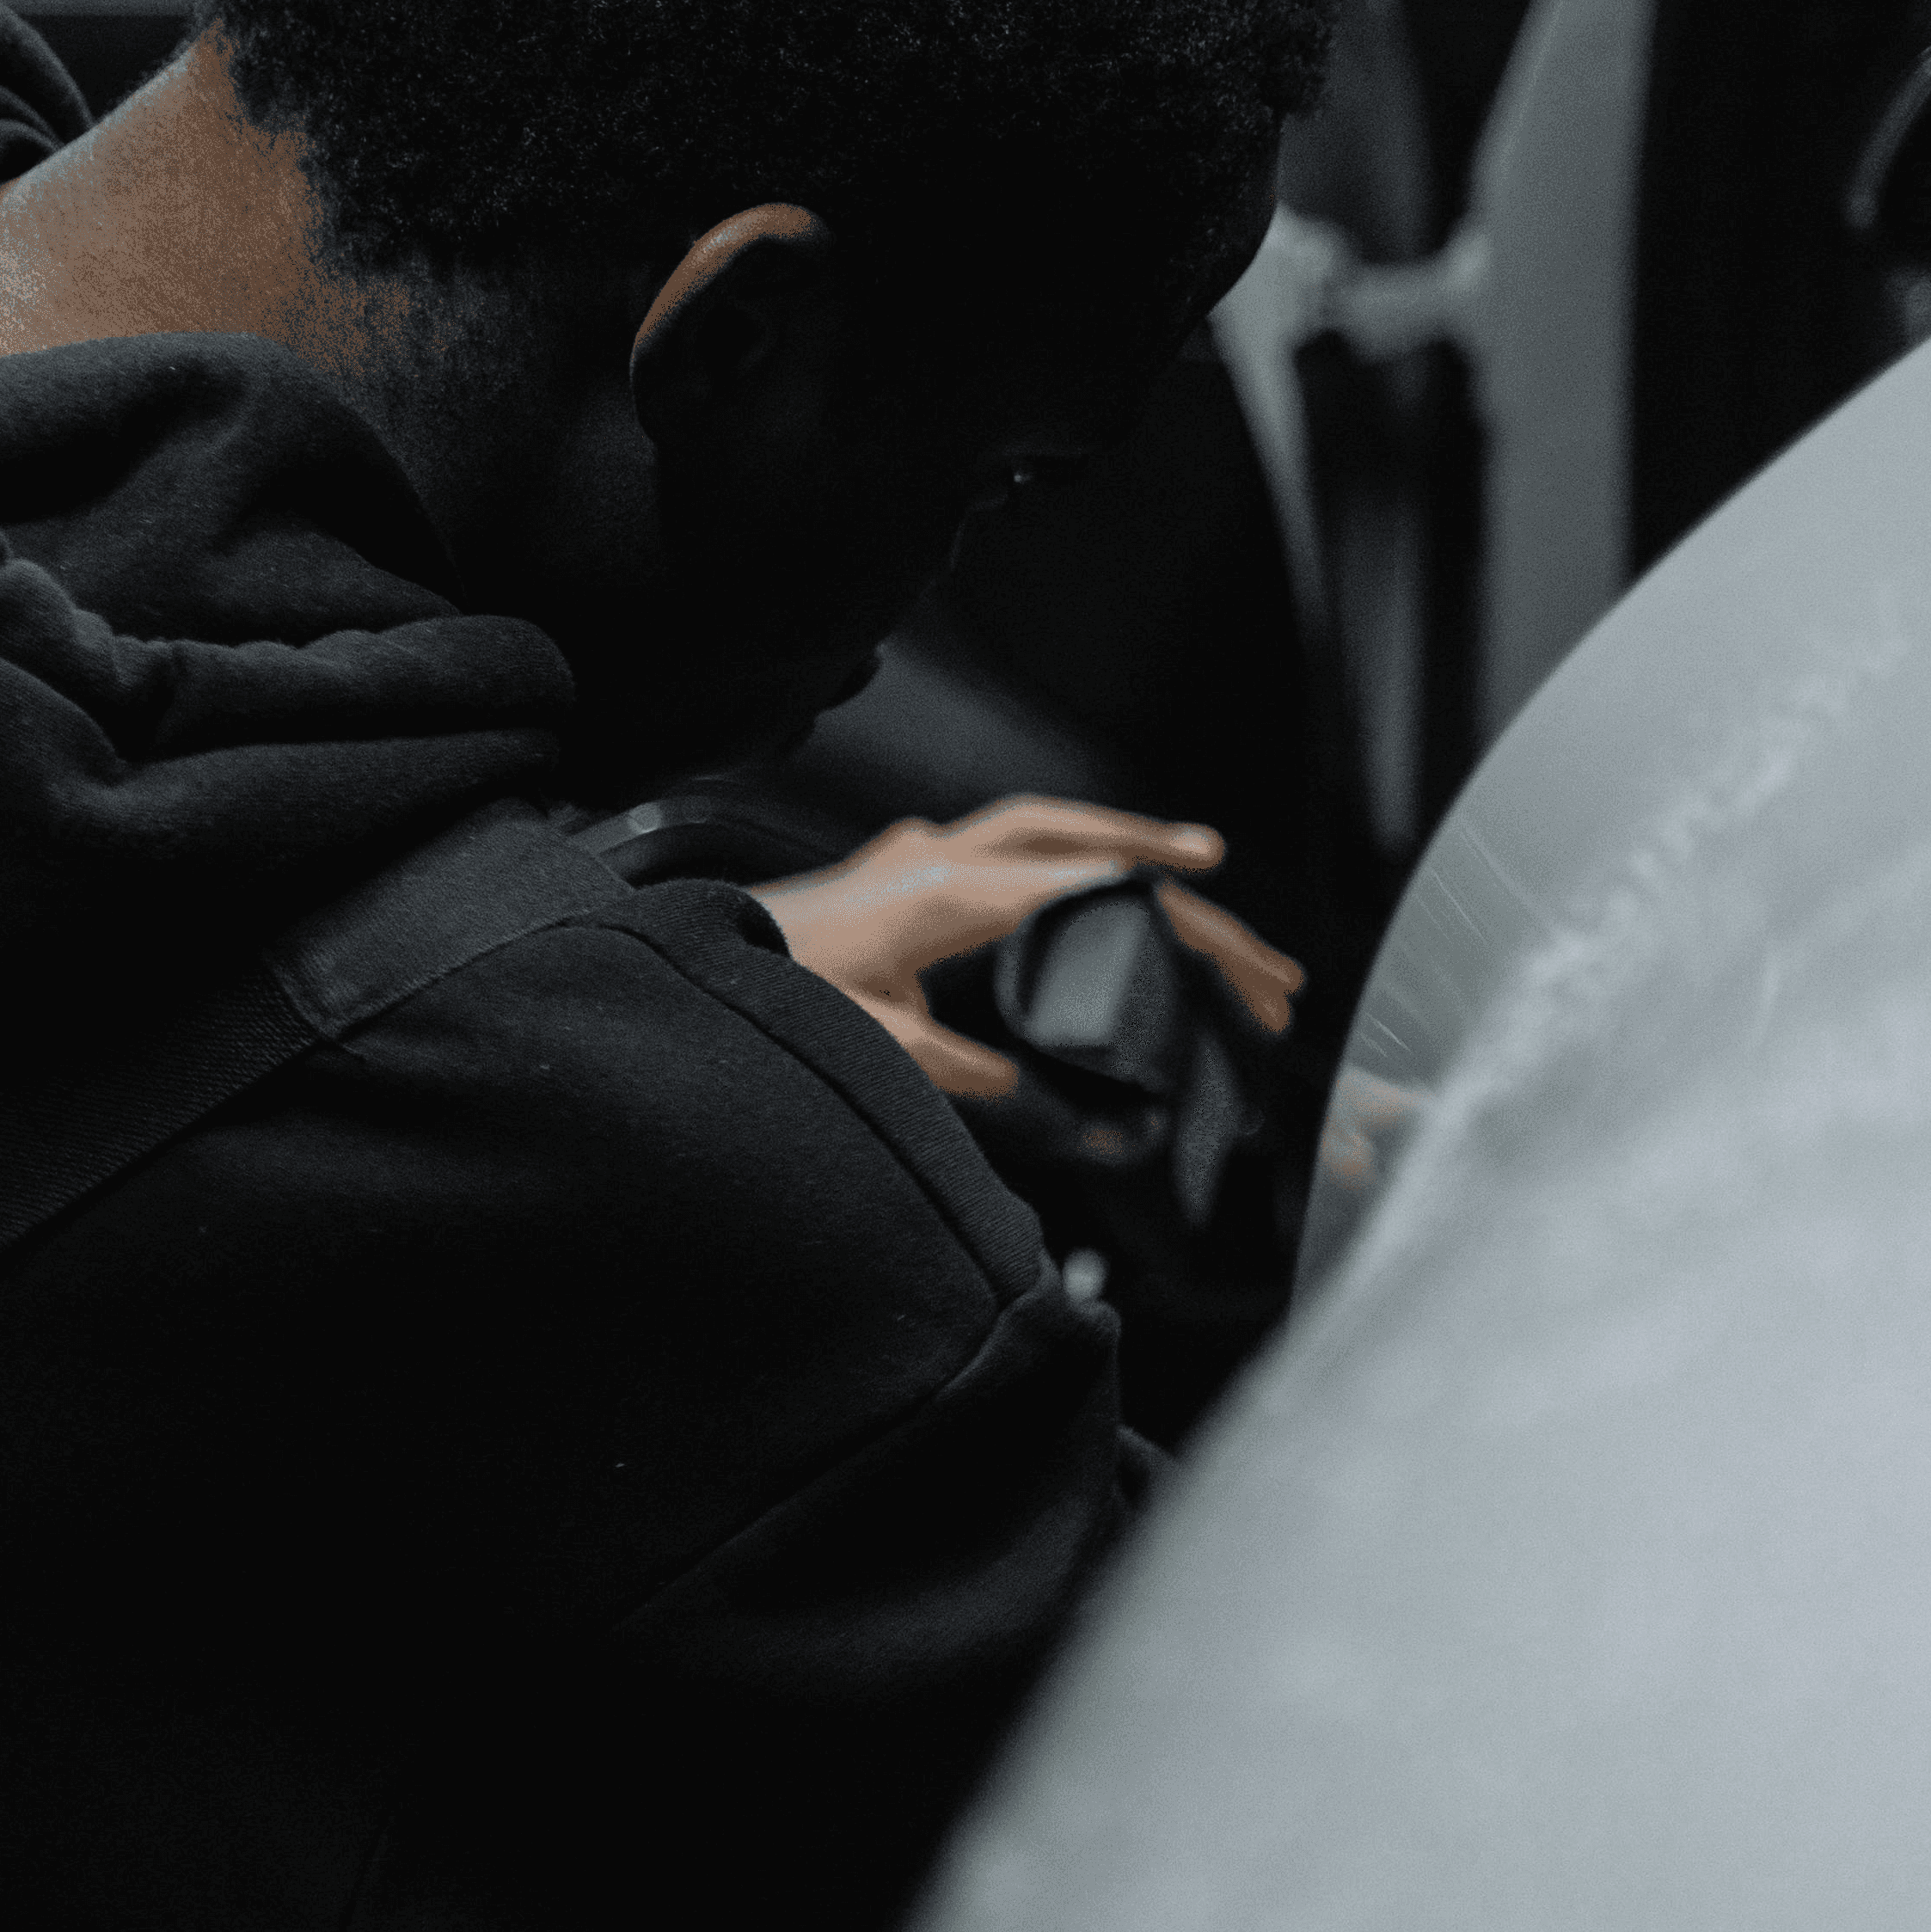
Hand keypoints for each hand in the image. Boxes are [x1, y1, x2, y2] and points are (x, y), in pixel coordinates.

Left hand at [747, 796, 1303, 1097]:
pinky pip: (1007, 841)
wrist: (683, 960)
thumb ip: (961, 1073)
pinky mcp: (902, 868)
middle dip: (1179, 882)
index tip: (1238, 970)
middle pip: (1088, 848)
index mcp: (949, 894)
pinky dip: (1065, 851)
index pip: (1095, 894)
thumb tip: (1041, 1102)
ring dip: (1127, 845)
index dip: (1180, 931)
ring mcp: (921, 854)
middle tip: (1248, 945)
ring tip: (1197, 868)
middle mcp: (943, 858)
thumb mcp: (870, 1047)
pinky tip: (1087, 879)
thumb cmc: (762, 989)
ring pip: (1050, 829)